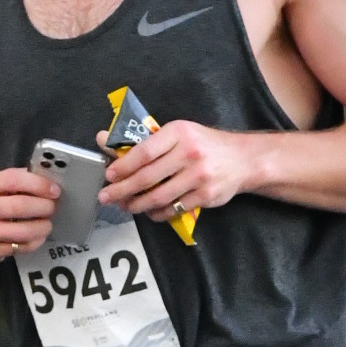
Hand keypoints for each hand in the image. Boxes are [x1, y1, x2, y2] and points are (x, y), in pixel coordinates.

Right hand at [0, 167, 58, 261]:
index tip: (54, 190)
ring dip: (41, 228)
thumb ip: (11, 180)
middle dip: (43, 208)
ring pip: (20, 232)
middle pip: (19, 207)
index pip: (14, 181)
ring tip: (47, 224)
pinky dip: (32, 243)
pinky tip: (37, 237)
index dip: (38, 185)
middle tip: (52, 208)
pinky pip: (17, 249)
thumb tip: (43, 180)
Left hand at [99, 119, 248, 219]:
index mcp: (179, 132)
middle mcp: (189, 153)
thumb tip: (103, 138)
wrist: (243, 159)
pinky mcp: (206, 196)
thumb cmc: (203, 144)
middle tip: (106, 197)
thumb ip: (143, 140)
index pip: (144, 152)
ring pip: (159, 197)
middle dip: (122, 190)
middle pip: (147, 177)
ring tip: (125, 205)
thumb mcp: (177, 133)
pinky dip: (157, 213)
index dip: (123, 166)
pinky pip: (173, 209)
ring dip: (136, 204)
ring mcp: (199, 176)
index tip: (109, 175)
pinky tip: (148, 211)